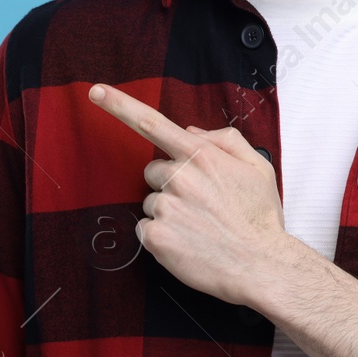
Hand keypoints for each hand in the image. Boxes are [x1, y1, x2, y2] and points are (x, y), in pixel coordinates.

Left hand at [88, 82, 290, 306]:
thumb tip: (190, 131)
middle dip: (170, 184)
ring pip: (151, 202)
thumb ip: (225, 140)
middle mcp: (179, 176)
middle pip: (154, 171)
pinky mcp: (155, 236)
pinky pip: (145, 229)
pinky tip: (188, 243)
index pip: (152, 122)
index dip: (120, 104)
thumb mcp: (258, 166)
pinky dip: (161, 237)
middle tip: (200, 204)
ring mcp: (165, 206)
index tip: (96, 91)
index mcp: (201, 155)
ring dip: (169, 213)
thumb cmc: (260, 217)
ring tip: (200, 227)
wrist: (261, 264)